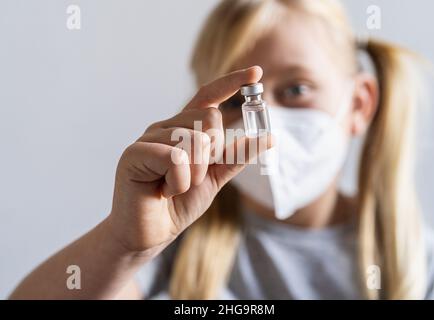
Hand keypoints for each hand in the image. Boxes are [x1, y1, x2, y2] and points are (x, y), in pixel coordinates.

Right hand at [106, 66, 272, 254]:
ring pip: (194, 140)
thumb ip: (236, 156)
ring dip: (195, 173)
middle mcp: (166, 126)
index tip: (256, 72)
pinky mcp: (135, 153)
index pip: (208, 97)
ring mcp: (149, 137)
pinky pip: (175, 158)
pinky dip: (179, 182)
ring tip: (175, 187)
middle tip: (193, 177)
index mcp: (184, 129)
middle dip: (212, 155)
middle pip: (210, 118)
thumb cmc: (178, 204)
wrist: (151, 234)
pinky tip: (164, 191)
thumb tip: (268, 137)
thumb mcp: (215, 178)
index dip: (232, 82)